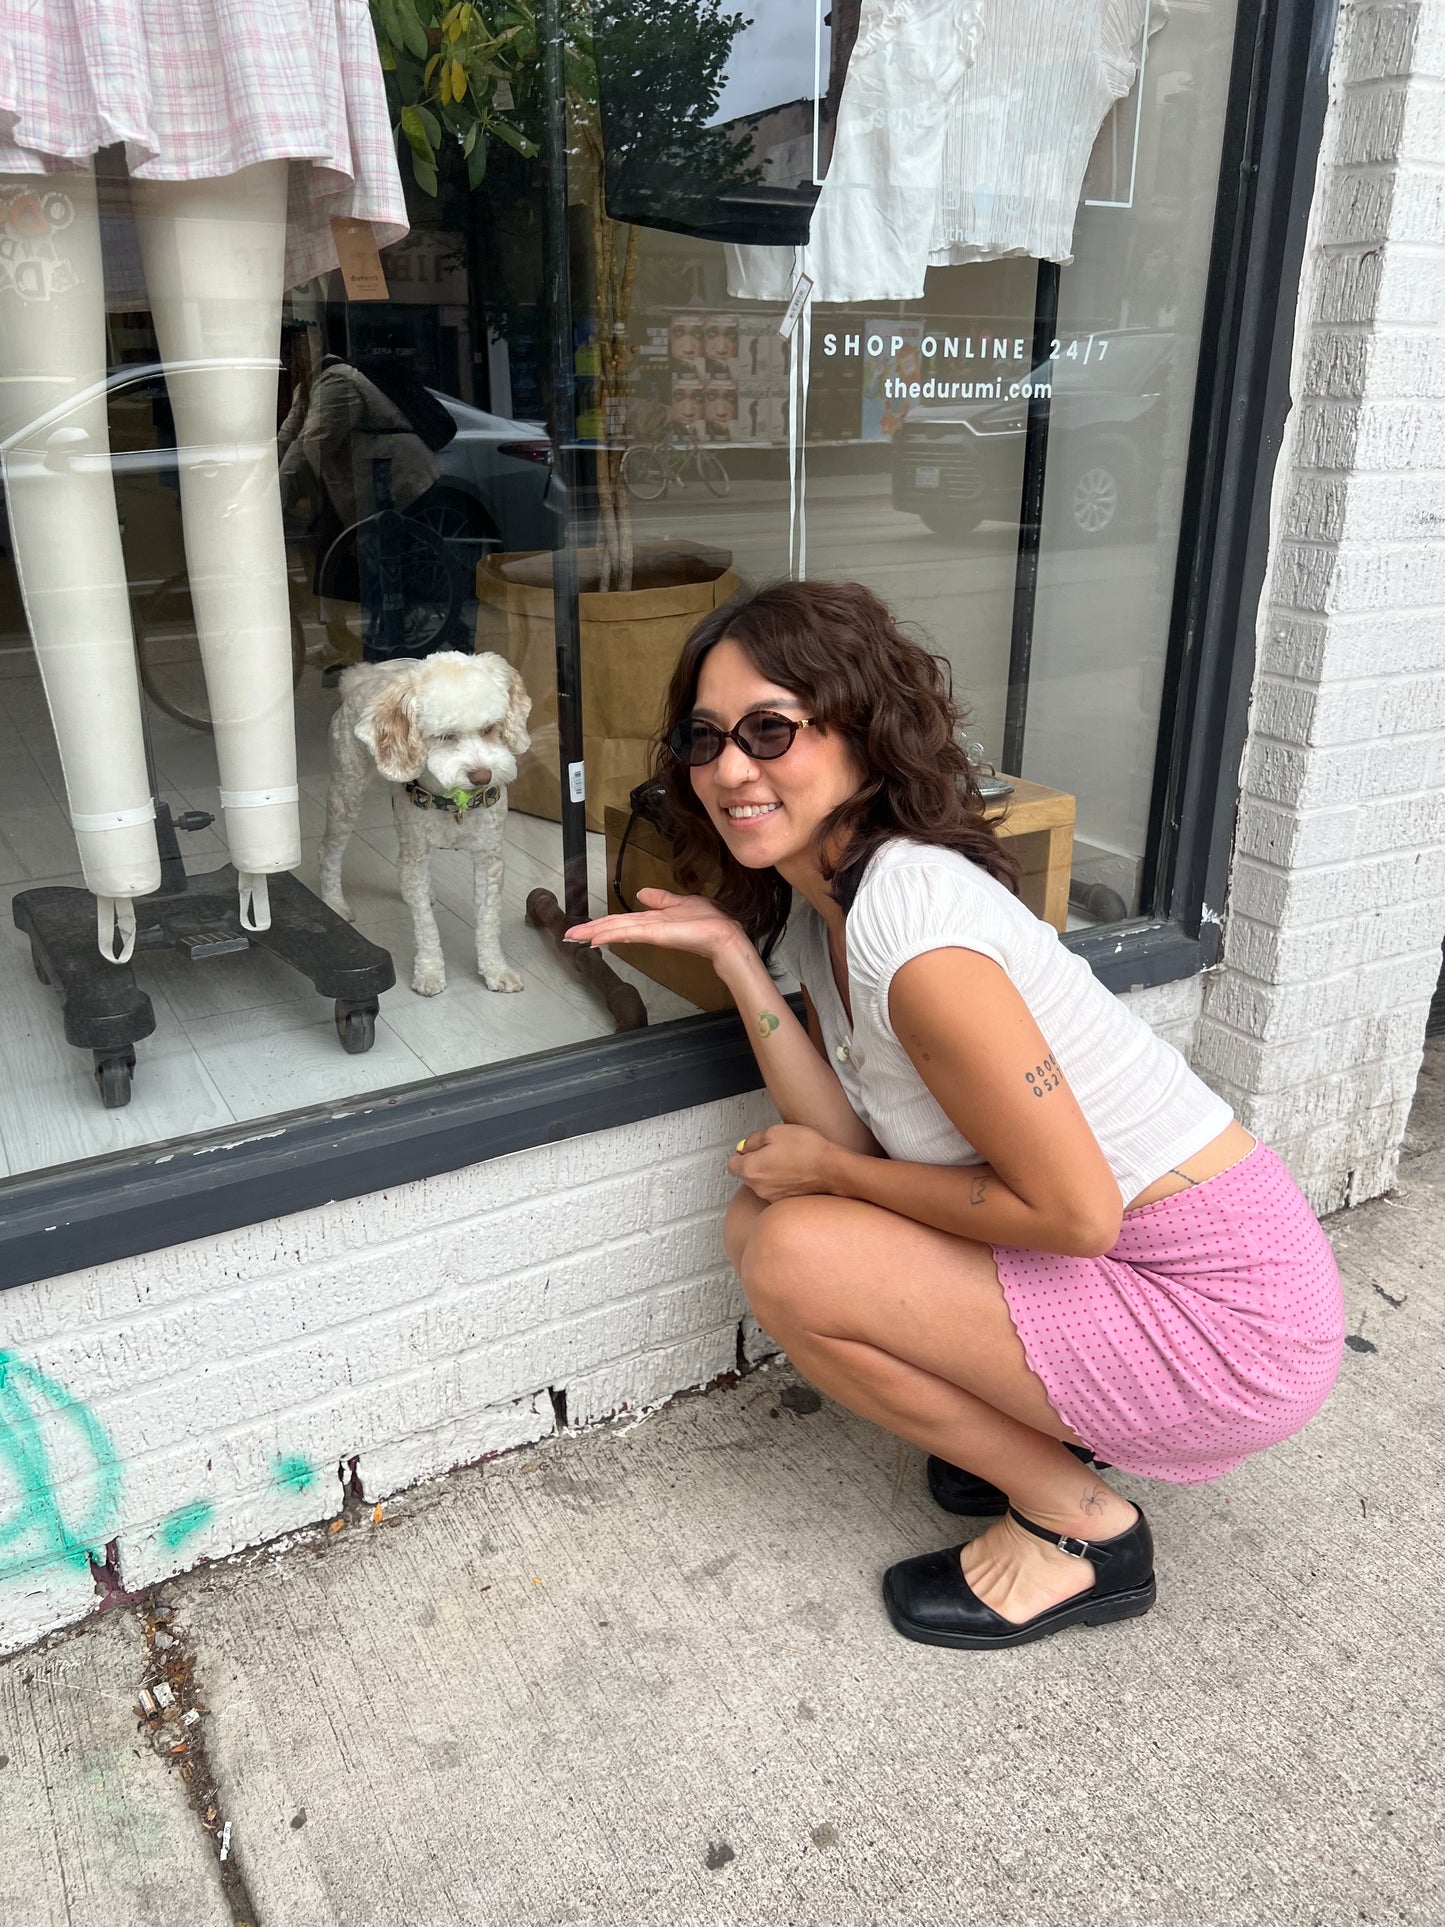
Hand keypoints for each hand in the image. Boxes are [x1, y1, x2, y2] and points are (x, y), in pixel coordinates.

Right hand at [565, 888, 748, 969]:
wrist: (724, 935)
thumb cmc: (709, 922)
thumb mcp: (680, 902)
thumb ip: (660, 899)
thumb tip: (643, 892)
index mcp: (652, 920)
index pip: (621, 921)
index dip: (601, 923)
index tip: (585, 928)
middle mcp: (648, 927)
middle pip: (614, 927)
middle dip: (591, 930)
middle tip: (569, 935)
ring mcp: (650, 932)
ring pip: (617, 930)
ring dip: (595, 932)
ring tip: (575, 936)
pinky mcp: (656, 935)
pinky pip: (629, 932)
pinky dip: (612, 934)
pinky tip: (597, 937)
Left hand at [727, 1124, 840, 1201]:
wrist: (831, 1169)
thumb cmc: (806, 1149)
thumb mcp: (774, 1132)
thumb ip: (753, 1140)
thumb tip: (744, 1146)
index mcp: (751, 1168)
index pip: (732, 1164)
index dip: (741, 1153)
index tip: (752, 1148)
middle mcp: (758, 1187)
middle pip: (747, 1174)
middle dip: (756, 1162)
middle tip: (775, 1151)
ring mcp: (771, 1196)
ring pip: (762, 1182)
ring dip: (769, 1172)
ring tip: (788, 1161)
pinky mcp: (785, 1201)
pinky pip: (776, 1190)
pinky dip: (781, 1182)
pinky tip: (795, 1172)